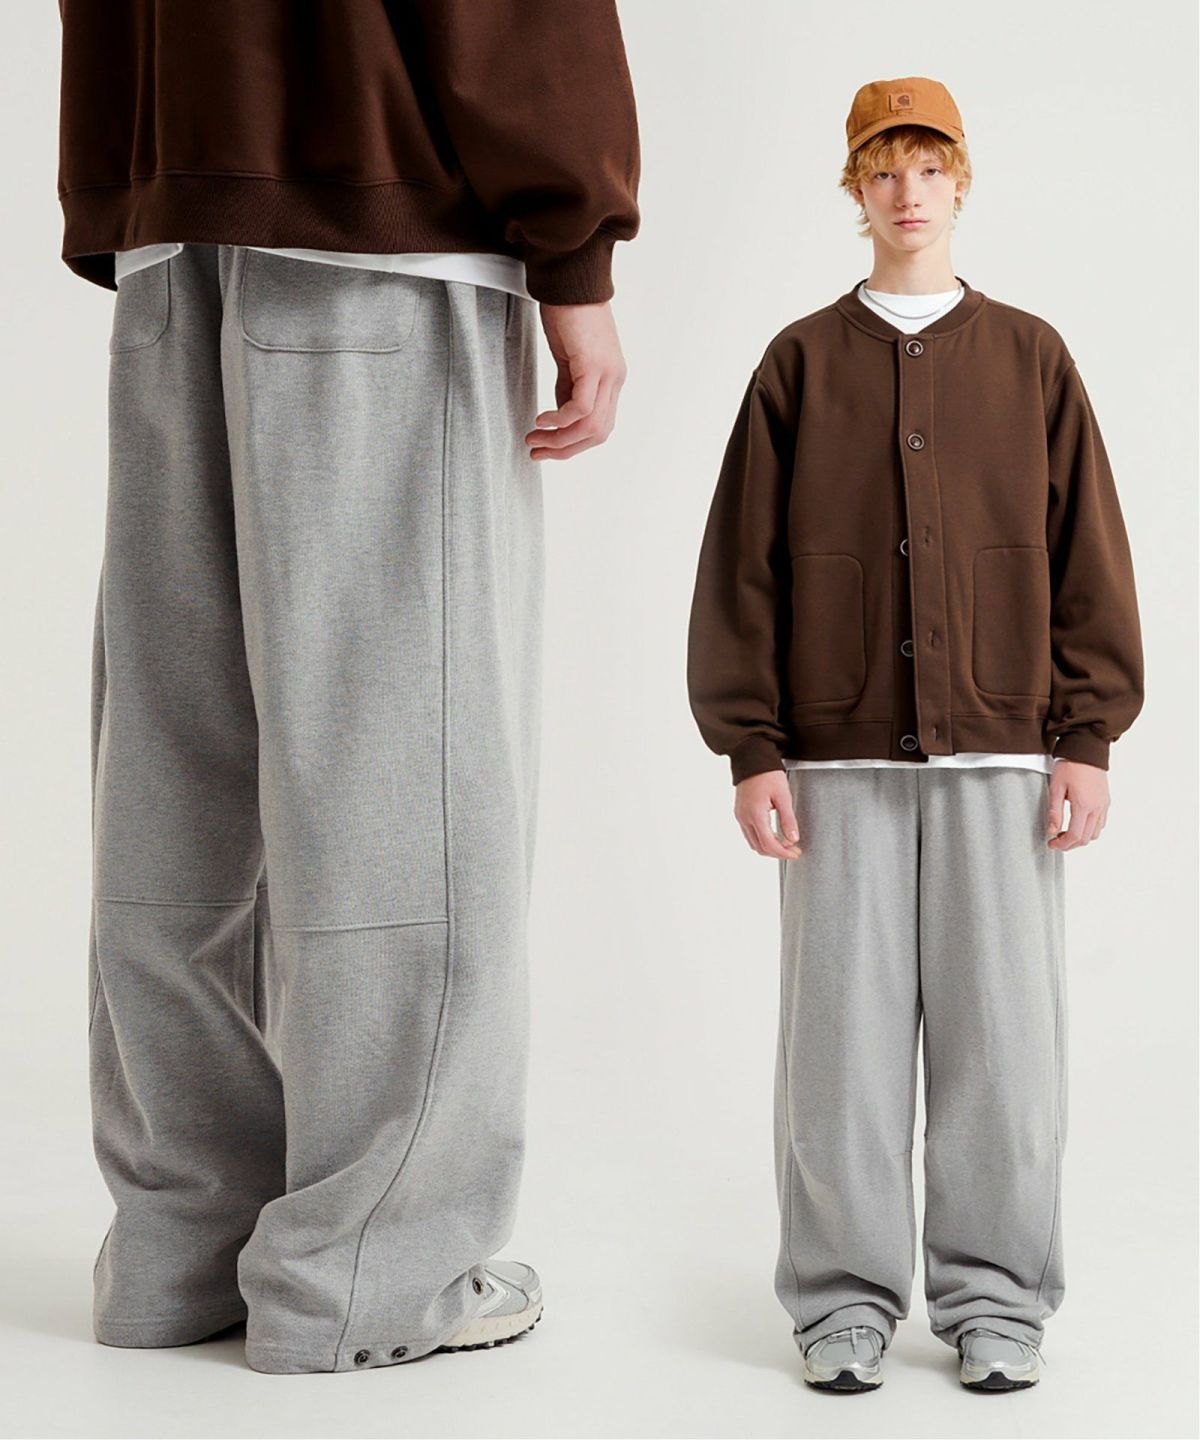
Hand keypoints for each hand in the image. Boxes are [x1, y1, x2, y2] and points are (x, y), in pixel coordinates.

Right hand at [526, 301, 625, 459]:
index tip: (546, 448)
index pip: (599, 427)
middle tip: (536, 451)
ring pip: (590, 425)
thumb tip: (560, 414)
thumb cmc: (567, 312)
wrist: (570, 279)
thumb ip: (567, 387)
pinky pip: (581, 408)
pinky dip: (560, 420)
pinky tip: (541, 420)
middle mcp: (615, 379)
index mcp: (611, 379)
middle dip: (565, 449)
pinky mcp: (593, 364)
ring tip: (534, 439)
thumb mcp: (568, 358)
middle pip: (598, 433)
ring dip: (559, 440)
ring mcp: (608, 373)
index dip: (573, 444)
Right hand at [735, 770, 801, 859]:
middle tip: (793, 850)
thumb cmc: (767, 774)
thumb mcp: (783, 796)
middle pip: (759, 847)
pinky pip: (749, 834)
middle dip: (777, 853)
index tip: (795, 852)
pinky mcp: (740, 813)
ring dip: (769, 847)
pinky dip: (762, 839)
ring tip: (785, 844)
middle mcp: (744, 818)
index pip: (769, 844)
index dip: (783, 853)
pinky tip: (773, 835)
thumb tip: (793, 839)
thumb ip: (788, 819)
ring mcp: (740, 816)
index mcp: (755, 814)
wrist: (751, 759)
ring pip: (753, 843)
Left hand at [1047, 759, 1109, 849]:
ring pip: (1095, 833)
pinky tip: (1078, 824)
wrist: (1086, 750)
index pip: (1074, 835)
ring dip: (1081, 838)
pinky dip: (1090, 830)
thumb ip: (1054, 812)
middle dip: (1070, 844)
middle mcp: (1097, 808)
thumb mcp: (1056, 788)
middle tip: (1056, 841)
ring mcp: (1104, 805)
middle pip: (1086, 838)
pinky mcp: (1106, 801)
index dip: (1062, 844)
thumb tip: (1051, 831)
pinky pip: (1101, 823)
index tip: (1051, 844)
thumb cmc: (1070, 766)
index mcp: (1083, 805)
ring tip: (1065, 833)